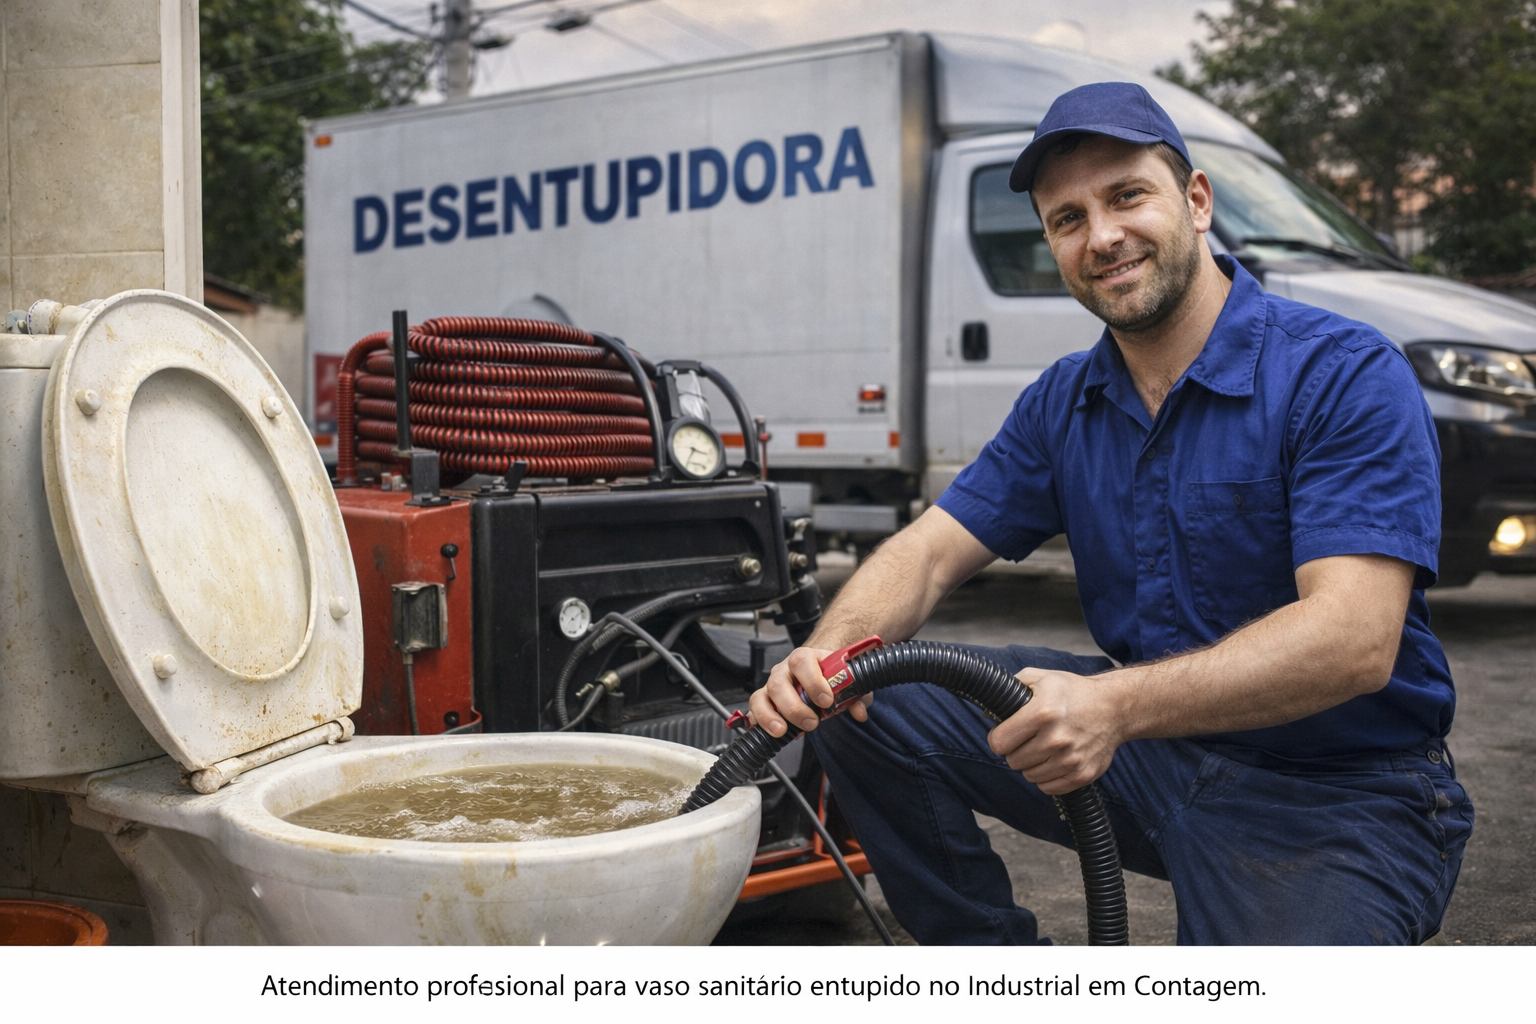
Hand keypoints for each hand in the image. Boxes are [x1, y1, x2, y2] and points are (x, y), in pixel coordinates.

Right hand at [748, 646, 873, 736]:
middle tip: (812, 723)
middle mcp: (784, 670)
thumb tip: (860, 713)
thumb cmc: (831, 675)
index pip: (802, 661)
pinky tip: (769, 731)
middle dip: (794, 707)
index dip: (813, 681)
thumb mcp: (848, 681)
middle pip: (779, 683)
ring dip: (770, 716)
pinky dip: (757, 721)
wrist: (817, 669)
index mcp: (805, 658)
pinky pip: (754, 709)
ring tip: (783, 731)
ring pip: (762, 696)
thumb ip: (857, 695)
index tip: (827, 701)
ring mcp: (772, 685)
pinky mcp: (764, 700)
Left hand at [987, 667, 1122, 795]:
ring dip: (1032, 764)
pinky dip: (1047, 777)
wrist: (1115, 707)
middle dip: (1015, 750)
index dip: (998, 738)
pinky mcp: (1083, 774)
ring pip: (1029, 776)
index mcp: (1042, 712)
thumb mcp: (1040, 678)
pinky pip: (1048, 788)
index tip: (1006, 733)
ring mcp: (1071, 759)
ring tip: (1044, 747)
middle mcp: (1056, 738)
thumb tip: (987, 714)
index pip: (999, 743)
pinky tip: (1054, 760)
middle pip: (1013, 761)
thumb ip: (1011, 689)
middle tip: (1028, 738)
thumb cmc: (1073, 692)